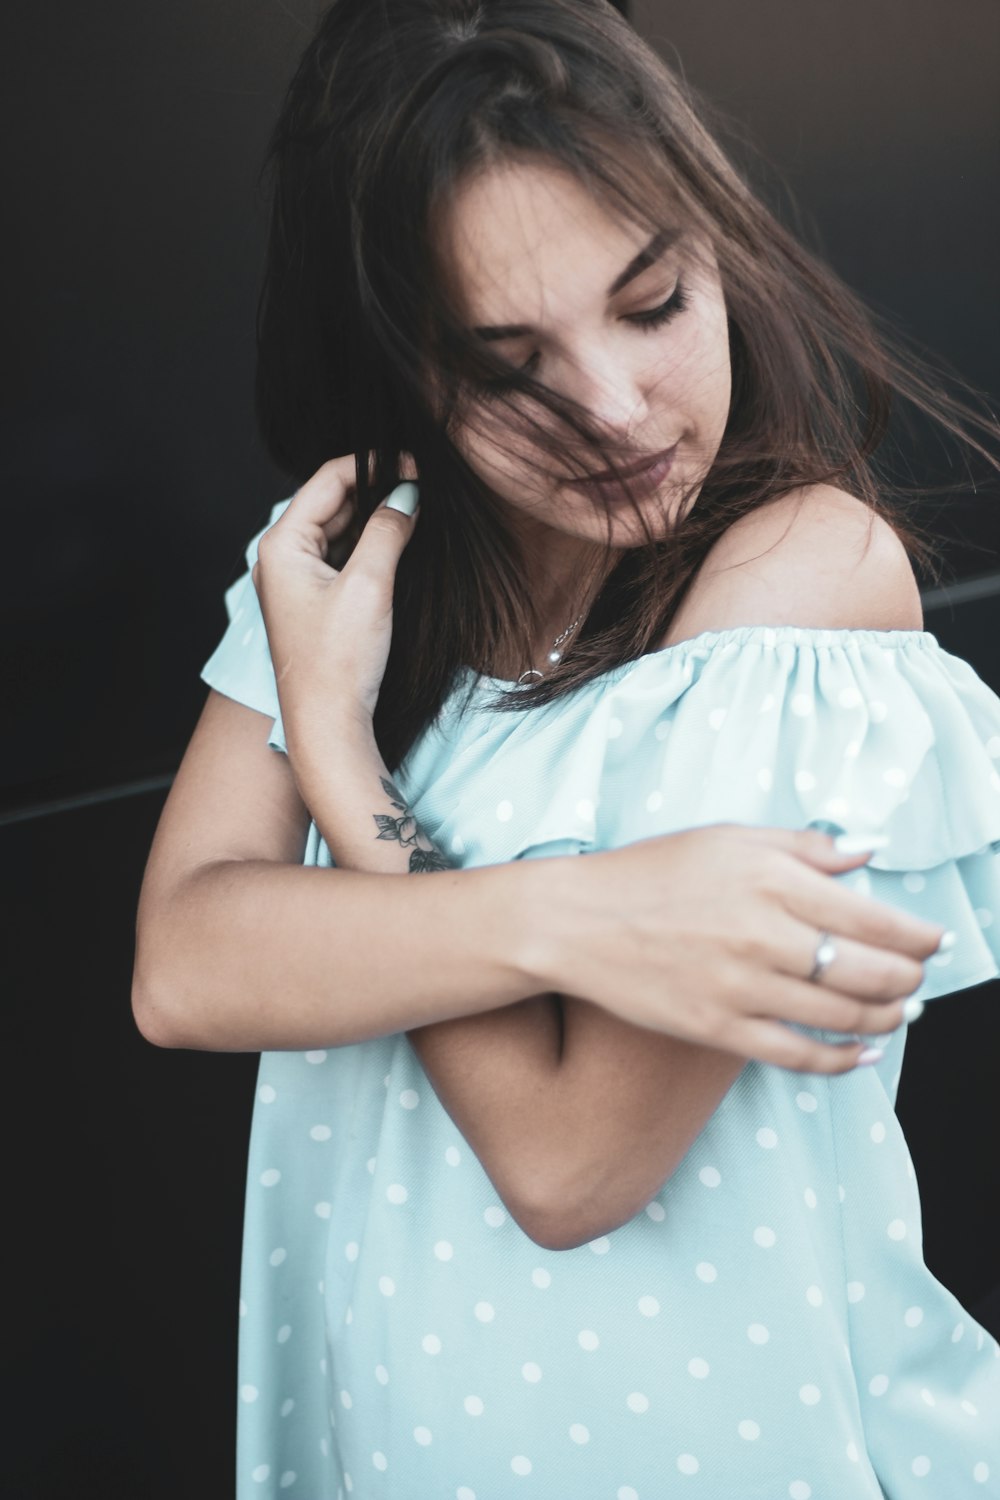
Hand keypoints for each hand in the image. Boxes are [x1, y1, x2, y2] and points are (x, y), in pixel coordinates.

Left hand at [250, 455, 418, 739]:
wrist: (327, 725)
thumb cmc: (338, 661)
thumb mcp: (369, 585)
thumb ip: (387, 530)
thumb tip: (408, 493)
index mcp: (281, 545)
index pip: (328, 479)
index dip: (374, 465)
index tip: (418, 467)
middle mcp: (281, 557)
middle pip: (333, 501)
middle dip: (377, 491)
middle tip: (425, 489)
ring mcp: (296, 580)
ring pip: (340, 530)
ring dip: (376, 520)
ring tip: (418, 514)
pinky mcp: (314, 602)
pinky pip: (342, 558)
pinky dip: (370, 548)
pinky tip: (401, 547)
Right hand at [536, 824, 944, 1072]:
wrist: (575, 922)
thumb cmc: (650, 872)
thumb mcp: (726, 838)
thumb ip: (803, 845)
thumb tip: (867, 852)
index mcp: (773, 879)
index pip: (875, 919)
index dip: (919, 937)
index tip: (935, 942)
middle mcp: (765, 935)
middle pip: (872, 973)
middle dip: (910, 981)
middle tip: (918, 980)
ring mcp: (742, 988)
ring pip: (844, 1018)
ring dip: (886, 1019)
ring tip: (898, 1013)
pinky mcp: (718, 1029)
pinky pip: (800, 1056)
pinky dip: (843, 1060)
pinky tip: (861, 1053)